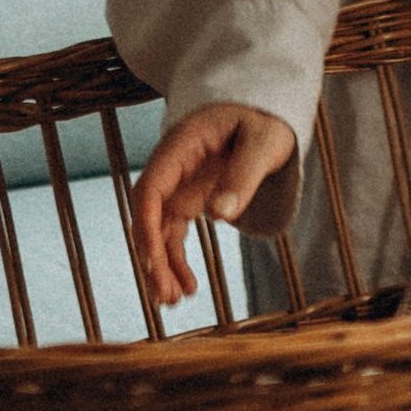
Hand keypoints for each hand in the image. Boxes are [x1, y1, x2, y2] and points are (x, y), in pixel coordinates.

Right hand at [131, 102, 295, 306]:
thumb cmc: (263, 117)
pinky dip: (177, 260)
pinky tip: (188, 288)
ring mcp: (179, 184)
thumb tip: (218, 215)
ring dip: (162, 266)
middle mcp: (172, 167)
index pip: (151, 188)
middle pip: (149, 215)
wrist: (263, 107)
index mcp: (182, 145)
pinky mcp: (190, 198)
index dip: (146, 226)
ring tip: (174, 302)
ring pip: (158, 230)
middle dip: (152, 257)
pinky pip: (174, 233)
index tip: (153, 262)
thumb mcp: (264, 141)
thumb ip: (243, 175)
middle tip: (165, 297)